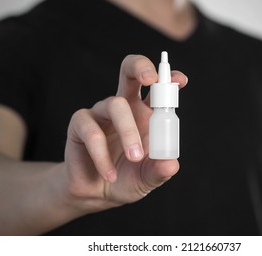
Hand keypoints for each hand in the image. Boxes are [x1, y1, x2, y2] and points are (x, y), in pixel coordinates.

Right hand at [62, 54, 187, 213]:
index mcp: (145, 113)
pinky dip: (102, 155)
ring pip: (115, 105)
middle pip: (129, 72)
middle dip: (140, 67)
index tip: (181, 81)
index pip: (157, 88)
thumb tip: (171, 164)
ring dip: (128, 131)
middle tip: (151, 78)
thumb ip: (160, 170)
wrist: (97, 194)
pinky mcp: (80, 125)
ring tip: (135, 158)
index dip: (168, 78)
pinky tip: (110, 174)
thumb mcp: (148, 177)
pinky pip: (91, 131)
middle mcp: (124, 107)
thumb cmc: (127, 178)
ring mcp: (101, 113)